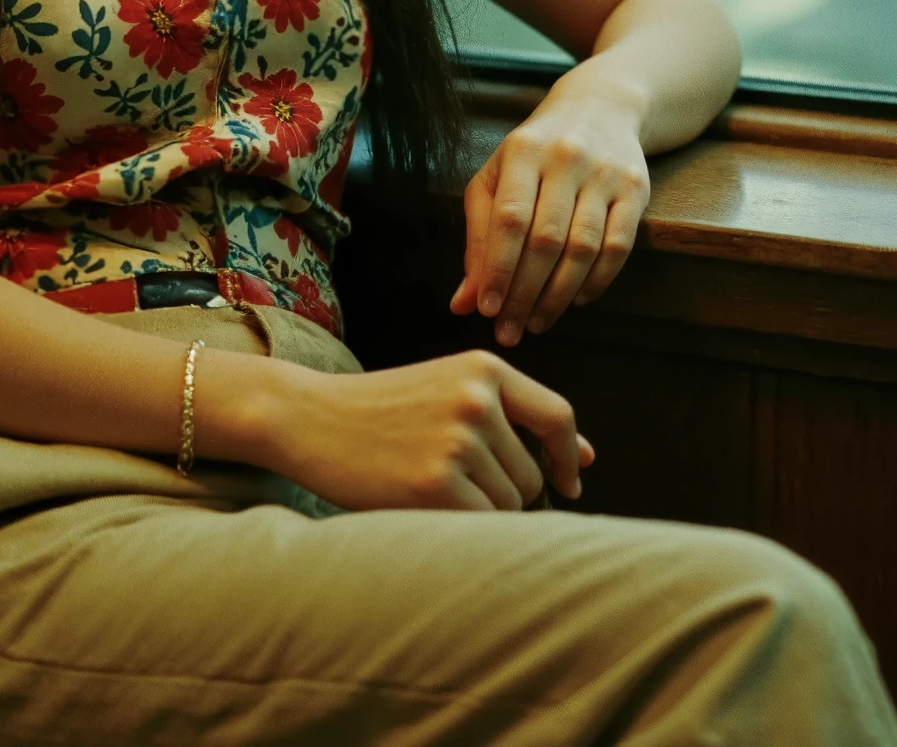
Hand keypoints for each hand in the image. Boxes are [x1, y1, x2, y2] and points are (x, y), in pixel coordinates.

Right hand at [269, 350, 592, 511]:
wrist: (311, 417)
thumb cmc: (385, 409)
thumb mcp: (451, 389)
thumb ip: (516, 417)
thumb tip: (586, 460)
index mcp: (485, 369)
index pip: (558, 417)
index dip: (569, 456)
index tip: (570, 482)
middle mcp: (477, 400)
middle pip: (532, 475)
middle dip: (505, 489)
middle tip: (450, 475)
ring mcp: (457, 441)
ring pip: (508, 505)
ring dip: (481, 509)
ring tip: (428, 480)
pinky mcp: (435, 484)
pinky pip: (480, 526)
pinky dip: (460, 526)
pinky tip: (422, 503)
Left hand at [450, 74, 650, 347]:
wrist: (601, 107)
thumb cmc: (534, 152)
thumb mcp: (496, 178)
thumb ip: (478, 239)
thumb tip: (462, 303)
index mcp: (523, 150)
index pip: (509, 219)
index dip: (497, 269)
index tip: (486, 310)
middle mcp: (566, 158)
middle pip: (545, 239)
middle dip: (524, 293)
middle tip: (510, 331)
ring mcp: (605, 173)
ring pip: (583, 247)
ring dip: (558, 295)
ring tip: (538, 322)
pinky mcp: (636, 189)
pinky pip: (618, 247)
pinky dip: (597, 282)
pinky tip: (575, 301)